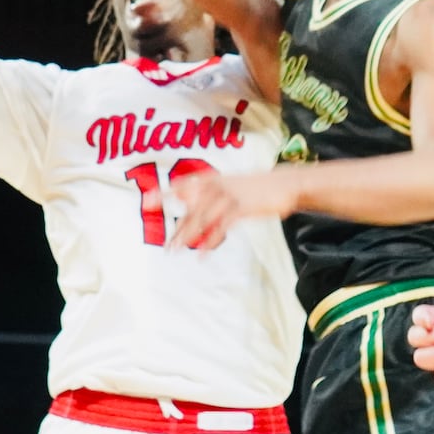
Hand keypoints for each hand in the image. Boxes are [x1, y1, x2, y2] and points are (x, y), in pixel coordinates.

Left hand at [168, 169, 297, 250]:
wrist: (287, 184)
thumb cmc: (259, 187)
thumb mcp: (233, 185)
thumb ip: (213, 195)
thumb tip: (195, 208)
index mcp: (214, 179)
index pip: (183, 185)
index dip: (164, 192)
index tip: (146, 201)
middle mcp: (218, 186)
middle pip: (191, 209)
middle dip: (177, 229)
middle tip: (166, 247)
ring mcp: (229, 196)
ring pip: (202, 218)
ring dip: (188, 236)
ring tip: (177, 251)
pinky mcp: (241, 208)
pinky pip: (221, 227)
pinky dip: (211, 241)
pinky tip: (203, 253)